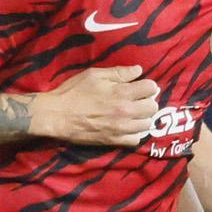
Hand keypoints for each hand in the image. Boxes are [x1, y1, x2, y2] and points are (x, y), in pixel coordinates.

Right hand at [31, 65, 160, 145]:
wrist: (57, 116)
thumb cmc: (74, 92)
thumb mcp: (94, 75)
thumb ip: (118, 72)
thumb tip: (138, 70)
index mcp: (122, 92)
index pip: (151, 88)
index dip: (147, 85)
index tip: (140, 85)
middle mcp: (126, 111)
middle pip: (153, 107)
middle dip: (148, 101)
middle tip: (138, 99)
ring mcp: (121, 128)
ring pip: (147, 124)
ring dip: (143, 117)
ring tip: (134, 113)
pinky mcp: (114, 140)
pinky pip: (136, 140)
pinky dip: (135, 133)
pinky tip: (128, 127)